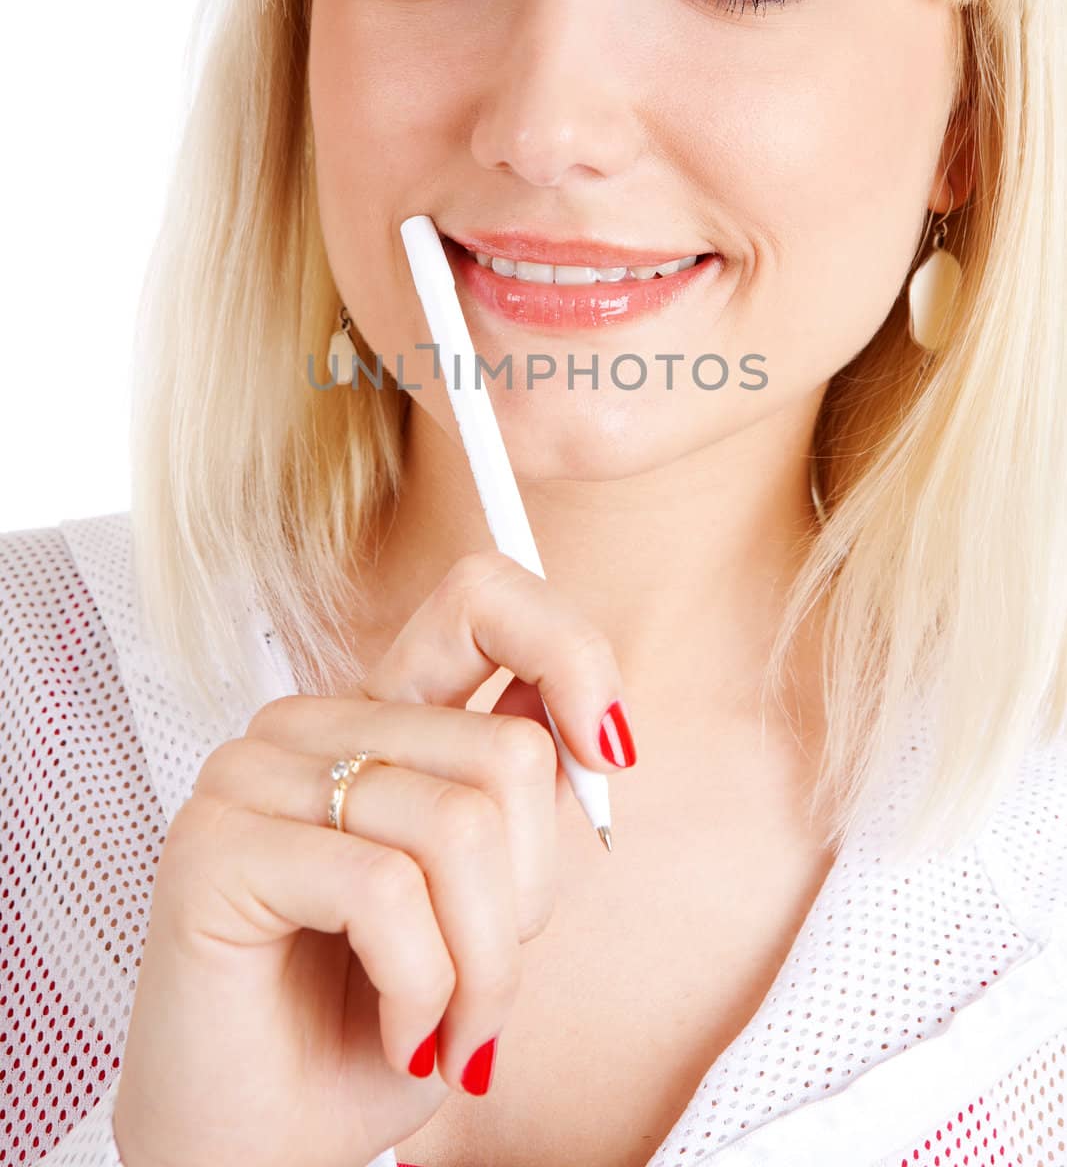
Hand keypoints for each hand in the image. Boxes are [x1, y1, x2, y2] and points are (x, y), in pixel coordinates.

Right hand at [111, 550, 637, 1166]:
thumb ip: (519, 804)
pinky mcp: (215, 844)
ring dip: (484, 968)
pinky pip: (386, 890)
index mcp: (379, 720)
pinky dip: (423, 990)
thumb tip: (589, 727)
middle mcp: (313, 726)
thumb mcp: (483, 906)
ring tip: (448, 1029)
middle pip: (507, 753)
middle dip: (529, 901)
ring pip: (461, 826)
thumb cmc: (366, 1031)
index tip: (610, 751)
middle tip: (483, 988)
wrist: (260, 1147)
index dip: (570, 651)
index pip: (482, 597)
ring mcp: (254, 774)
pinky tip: (400, 1036)